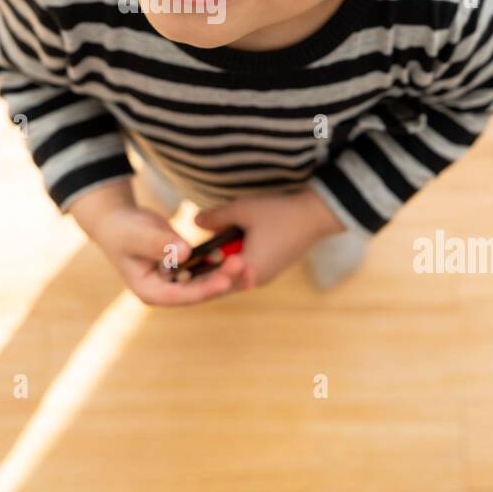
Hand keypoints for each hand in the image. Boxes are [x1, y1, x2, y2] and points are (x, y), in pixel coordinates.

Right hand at [87, 203, 249, 306]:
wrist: (119, 222)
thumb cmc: (124, 228)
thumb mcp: (138, 234)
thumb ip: (160, 243)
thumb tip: (186, 252)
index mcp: (150, 291)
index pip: (181, 295)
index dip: (205, 289)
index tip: (226, 280)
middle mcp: (165, 292)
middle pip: (198, 290)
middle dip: (221, 279)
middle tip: (242, 264)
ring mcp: (175, 282)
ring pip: (205, 281)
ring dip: (225, 272)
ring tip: (244, 261)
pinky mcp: (184, 270)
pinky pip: (206, 269)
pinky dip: (220, 263)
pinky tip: (236, 253)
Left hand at [193, 187, 345, 292]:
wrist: (316, 215)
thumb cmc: (279, 213)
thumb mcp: (242, 210)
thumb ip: (215, 218)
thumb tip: (194, 222)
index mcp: (247, 270)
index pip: (212, 280)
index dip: (193, 275)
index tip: (176, 268)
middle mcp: (256, 279)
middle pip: (221, 281)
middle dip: (204, 272)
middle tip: (182, 264)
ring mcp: (265, 275)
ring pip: (233, 276)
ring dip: (219, 267)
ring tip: (199, 257)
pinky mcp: (272, 269)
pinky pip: (245, 271)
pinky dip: (232, 263)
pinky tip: (223, 250)